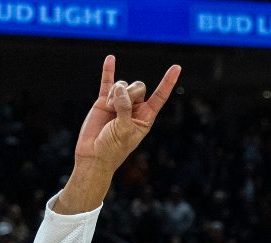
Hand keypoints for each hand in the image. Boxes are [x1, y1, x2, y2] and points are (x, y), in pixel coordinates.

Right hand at [73, 55, 179, 176]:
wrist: (93, 154)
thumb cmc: (113, 148)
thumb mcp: (124, 130)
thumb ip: (125, 109)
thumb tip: (120, 89)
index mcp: (146, 117)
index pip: (160, 96)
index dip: (168, 82)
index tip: (177, 67)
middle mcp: (135, 108)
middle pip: (139, 87)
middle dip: (129, 93)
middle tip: (118, 108)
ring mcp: (119, 103)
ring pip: (122, 85)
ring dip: (114, 95)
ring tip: (109, 110)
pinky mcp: (103, 101)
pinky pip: (107, 82)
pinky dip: (108, 70)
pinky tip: (110, 58)